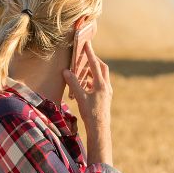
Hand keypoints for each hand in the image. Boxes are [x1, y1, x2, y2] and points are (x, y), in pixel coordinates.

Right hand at [62, 42, 112, 164]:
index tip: (86, 43)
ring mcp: (107, 92)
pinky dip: (92, 81)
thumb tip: (66, 71)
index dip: (90, 53)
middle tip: (85, 56)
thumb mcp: (80, 97)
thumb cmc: (90, 113)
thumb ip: (73, 83)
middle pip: (102, 68)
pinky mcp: (105, 98)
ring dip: (93, 71)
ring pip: (101, 77)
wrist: (99, 128)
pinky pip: (100, 84)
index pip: (95, 64)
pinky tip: (85, 84)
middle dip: (94, 61)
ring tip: (82, 70)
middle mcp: (106, 86)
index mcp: (101, 84)